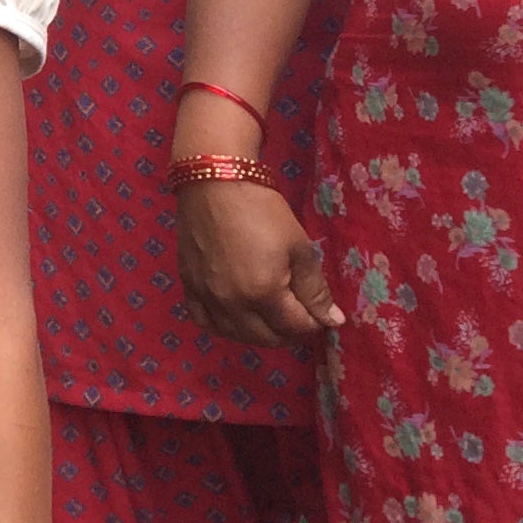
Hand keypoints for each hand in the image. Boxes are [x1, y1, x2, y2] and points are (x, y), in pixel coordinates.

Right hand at [173, 176, 344, 344]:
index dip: (314, 322)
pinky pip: (204, 321)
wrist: (215, 184)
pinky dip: (223, 326)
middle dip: (289, 331)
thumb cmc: (263, 211)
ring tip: (271, 317)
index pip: (295, 327)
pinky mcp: (188, 287)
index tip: (321, 313)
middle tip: (299, 314)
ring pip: (236, 335)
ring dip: (259, 333)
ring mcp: (206, 297)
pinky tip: (235, 315)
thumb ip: (315, 289)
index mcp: (263, 293)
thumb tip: (333, 320)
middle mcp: (232, 304)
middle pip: (267, 337)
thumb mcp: (299, 247)